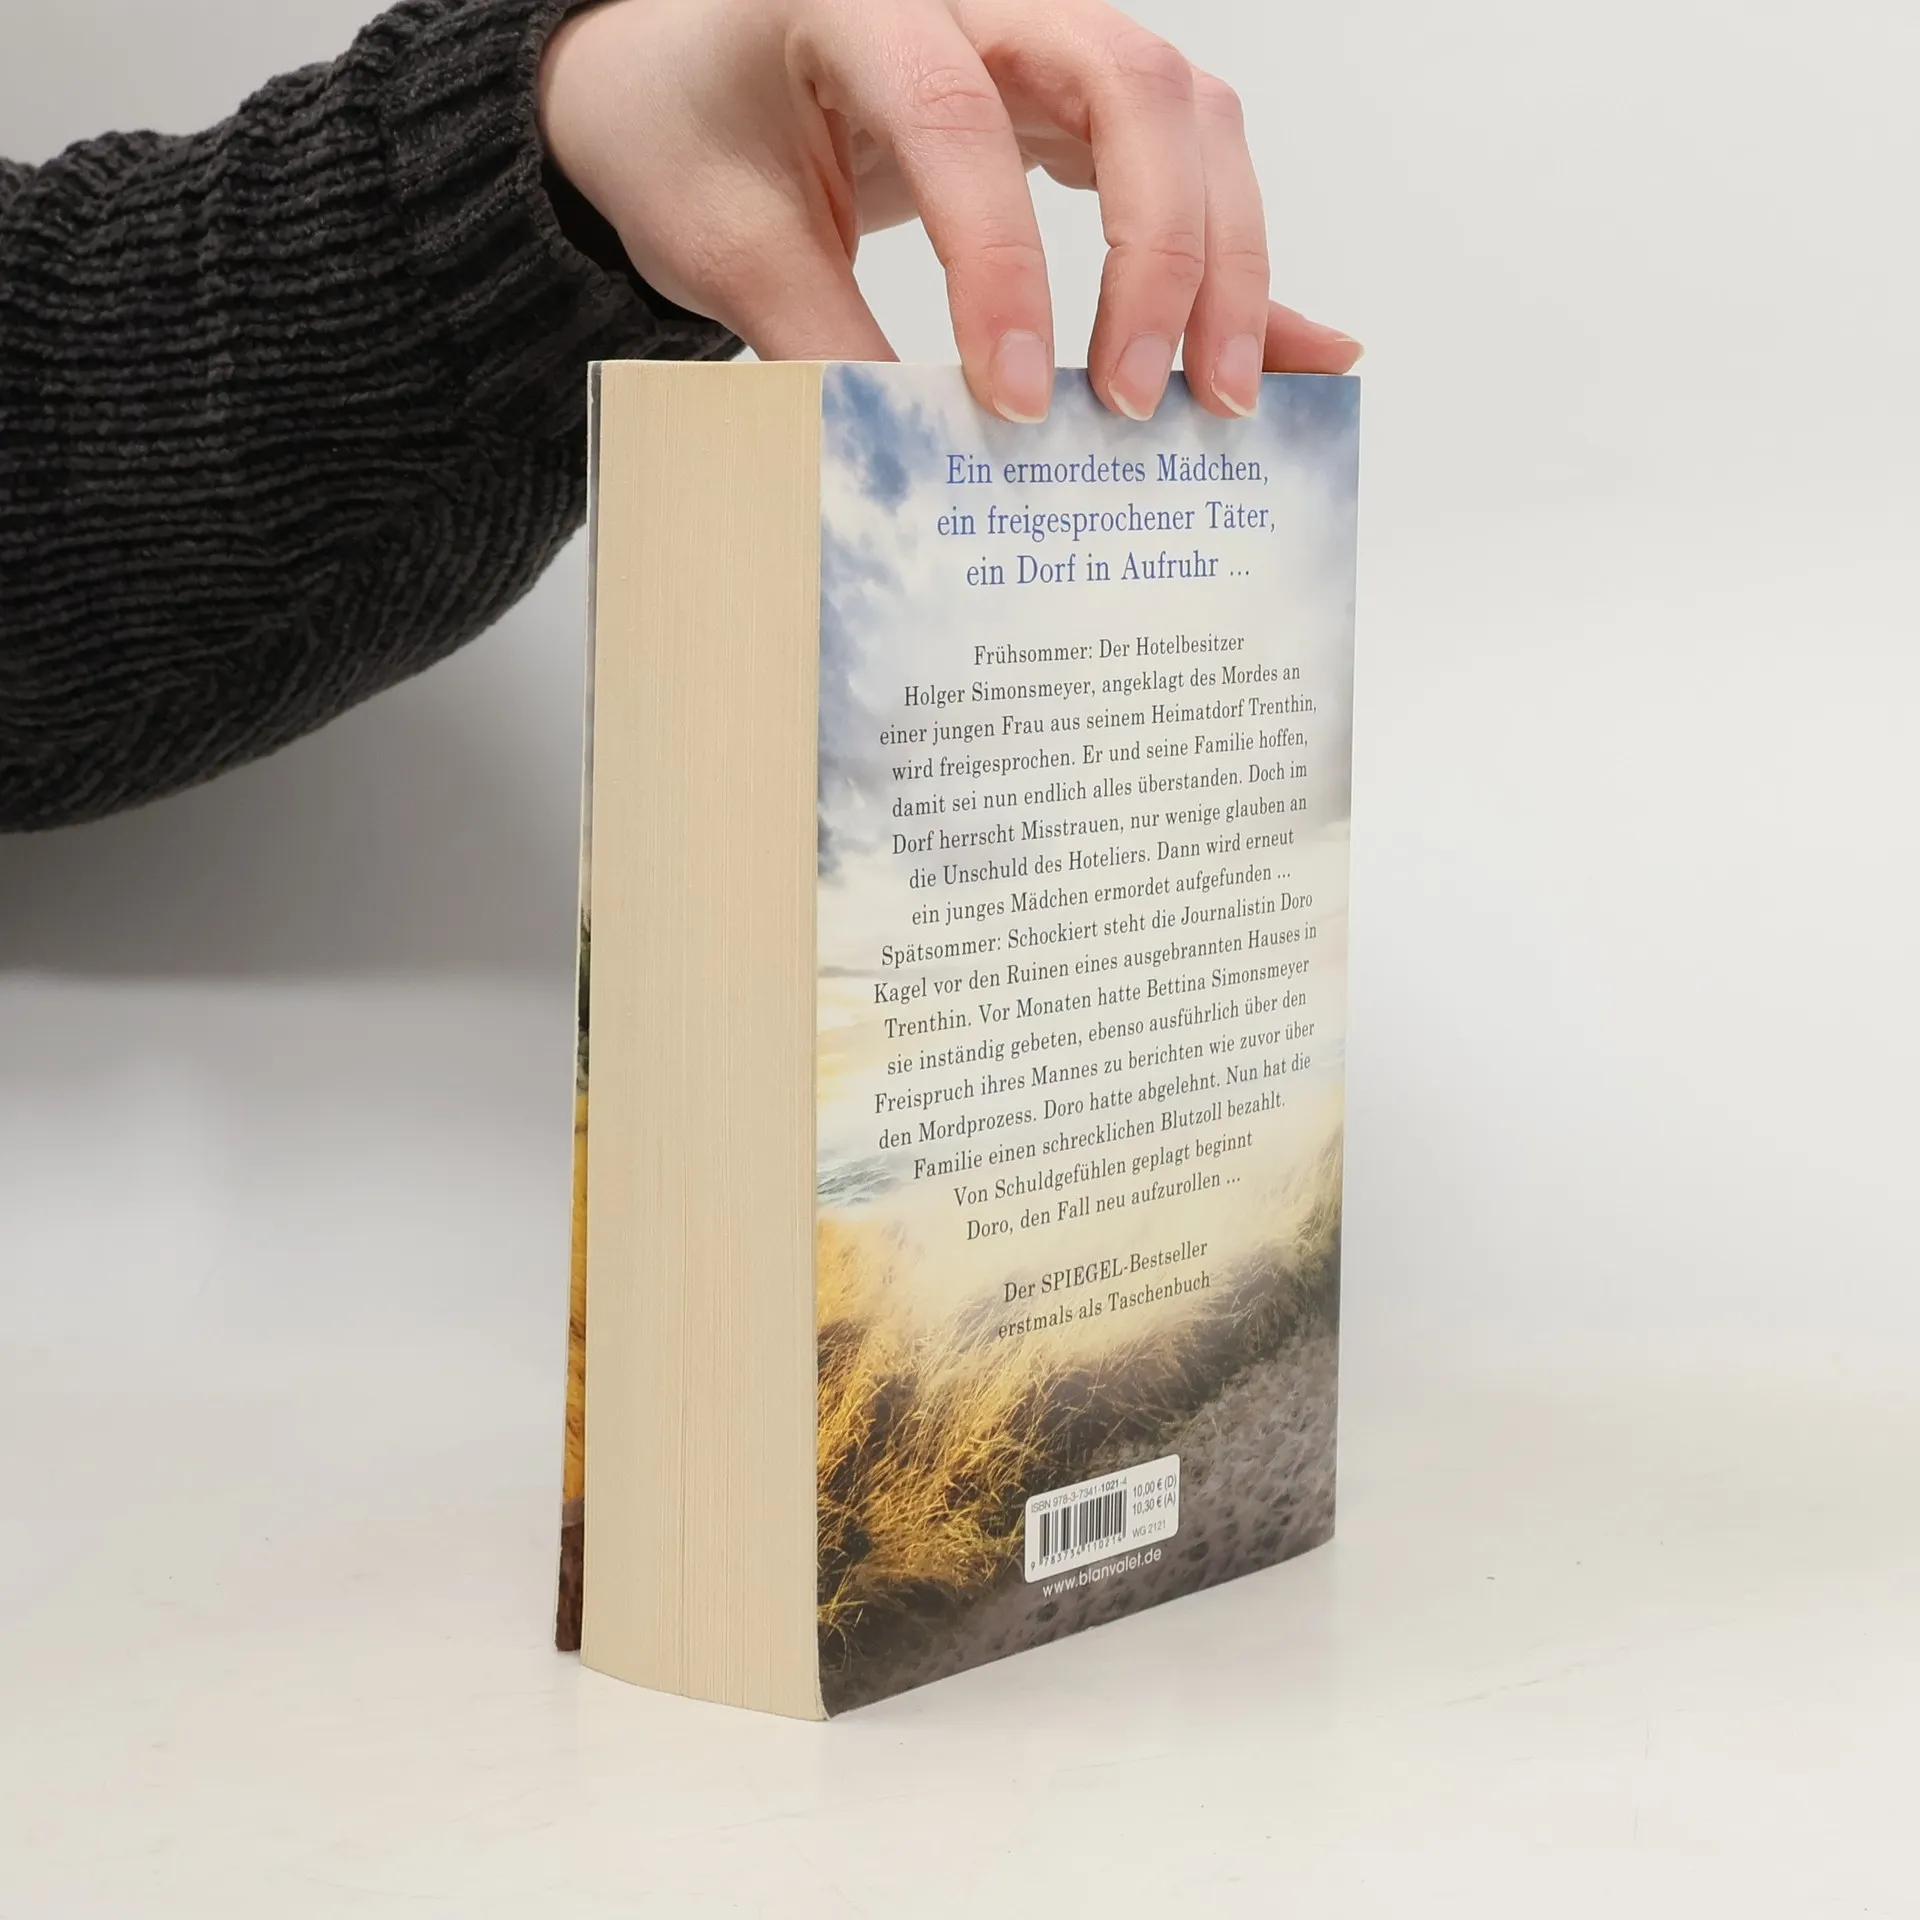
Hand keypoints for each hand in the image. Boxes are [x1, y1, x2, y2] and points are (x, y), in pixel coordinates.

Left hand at [538, 0, 1361, 423]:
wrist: (681, 76)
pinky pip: (1185, 158)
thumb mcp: (720, 242)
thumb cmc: (688, 130)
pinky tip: (1290, 345)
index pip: (959, 122)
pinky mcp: (1072, 97)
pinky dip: (1235, 258)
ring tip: (1219, 400)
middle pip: (1133, 88)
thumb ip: (814, 343)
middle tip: (1144, 404)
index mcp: (864, 0)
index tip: (1012, 401)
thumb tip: (921, 462)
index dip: (1000, 268)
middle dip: (1162, 257)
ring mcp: (1042, 37)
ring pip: (1189, 114)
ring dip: (1222, 261)